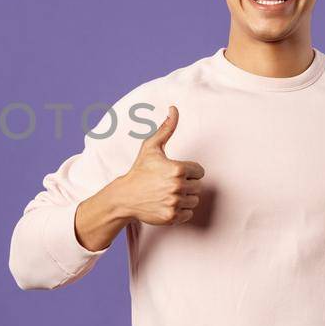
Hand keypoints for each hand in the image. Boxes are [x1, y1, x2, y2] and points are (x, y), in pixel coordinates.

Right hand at [101, 106, 203, 226]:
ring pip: (194, 201)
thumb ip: (166, 128)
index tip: (175, 172)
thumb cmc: (139, 170)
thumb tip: (174, 109)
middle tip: (170, 184)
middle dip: (187, 184)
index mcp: (177, 168)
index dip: (189, 171)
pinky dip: (181, 211)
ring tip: (169, 193)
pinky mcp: (171, 217)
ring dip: (185, 198)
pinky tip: (168, 204)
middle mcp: (177, 186)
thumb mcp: (151, 147)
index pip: (200, 171)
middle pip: (198, 186)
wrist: (125, 196)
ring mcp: (174, 203)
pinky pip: (189, 214)